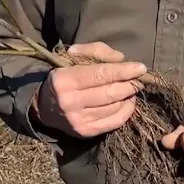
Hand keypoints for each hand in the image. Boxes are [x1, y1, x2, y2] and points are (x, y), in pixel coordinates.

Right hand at [31, 42, 146, 137]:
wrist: (43, 106)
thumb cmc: (62, 76)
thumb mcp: (73, 56)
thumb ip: (96, 51)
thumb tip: (121, 59)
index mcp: (64, 79)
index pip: (100, 75)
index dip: (123, 71)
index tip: (140, 67)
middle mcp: (70, 102)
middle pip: (109, 93)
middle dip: (129, 84)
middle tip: (140, 79)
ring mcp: (77, 120)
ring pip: (113, 108)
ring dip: (129, 97)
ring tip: (132, 88)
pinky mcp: (85, 132)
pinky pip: (113, 123)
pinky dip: (126, 112)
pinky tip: (127, 102)